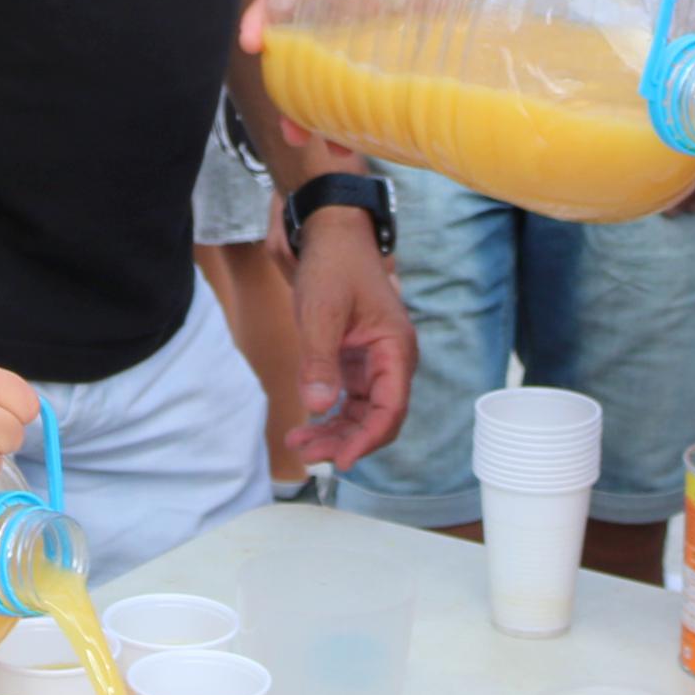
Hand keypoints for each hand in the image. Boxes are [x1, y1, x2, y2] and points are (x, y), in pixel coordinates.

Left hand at [281, 204, 414, 468]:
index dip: (368, 439)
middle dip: (344, 440)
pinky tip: (307, 425)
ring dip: (334, 432)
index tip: (342, 460)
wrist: (330, 234)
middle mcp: (391, 360)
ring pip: (362, 413)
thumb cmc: (333, 266)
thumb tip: (317, 405)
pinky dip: (329, 414)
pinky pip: (349, 399)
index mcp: (395, 349)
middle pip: (377, 418)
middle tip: (307, 453)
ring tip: (299, 444)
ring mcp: (374, 362)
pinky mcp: (356, 360)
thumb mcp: (320, 313)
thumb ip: (319, 360)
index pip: (391, 408)